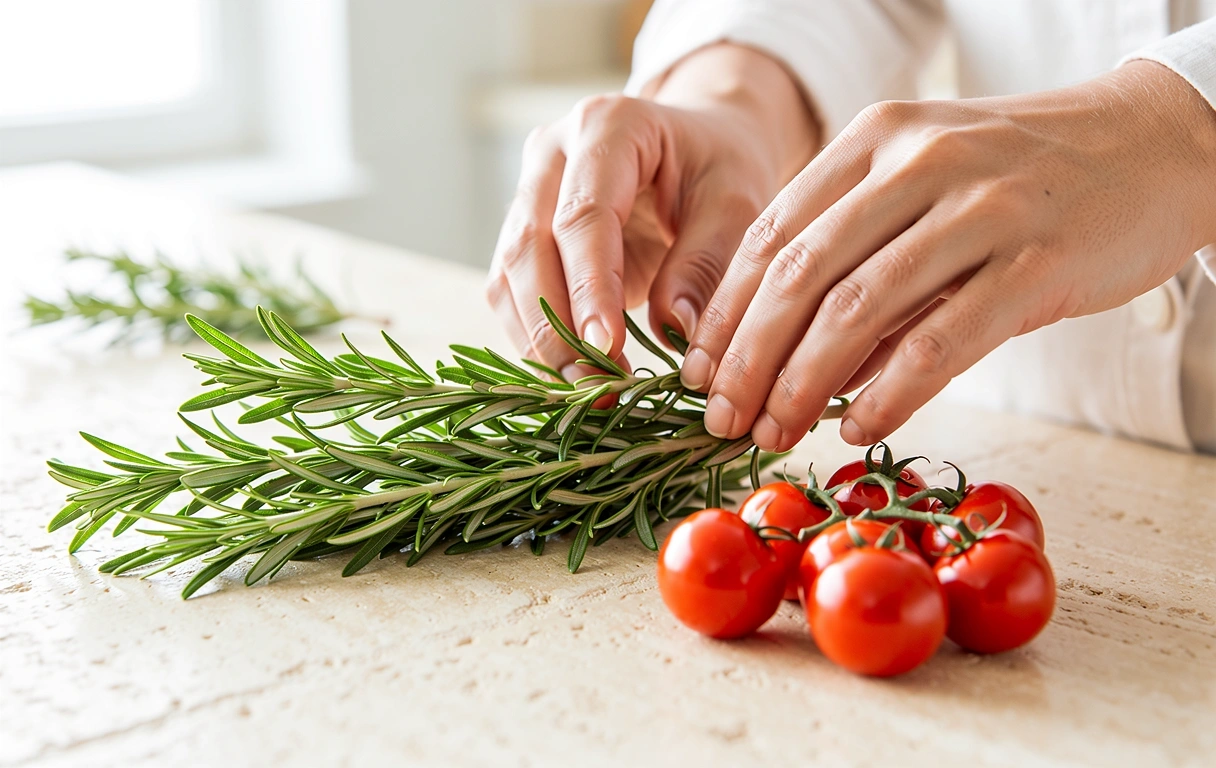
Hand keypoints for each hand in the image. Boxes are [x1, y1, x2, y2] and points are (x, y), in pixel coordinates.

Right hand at [486, 44, 815, 380]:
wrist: (695, 147)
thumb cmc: (718, 168)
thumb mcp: (736, 203)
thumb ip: (706, 261)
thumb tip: (674, 329)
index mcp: (608, 126)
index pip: (583, 215)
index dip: (589, 287)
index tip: (606, 349)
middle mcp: (551, 152)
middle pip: (529, 245)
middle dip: (556, 325)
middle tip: (595, 385)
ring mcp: (526, 190)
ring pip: (509, 274)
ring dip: (539, 340)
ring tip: (586, 390)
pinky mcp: (520, 232)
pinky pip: (510, 292)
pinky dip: (534, 338)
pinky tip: (568, 375)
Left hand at [682, 60, 1215, 449]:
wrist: (1153, 143)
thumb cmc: (1023, 177)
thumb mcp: (925, 183)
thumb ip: (857, 256)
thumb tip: (788, 357)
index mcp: (875, 137)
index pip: (771, 233)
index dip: (726, 311)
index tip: (698, 373)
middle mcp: (918, 161)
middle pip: (800, 274)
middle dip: (749, 358)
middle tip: (722, 419)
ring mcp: (981, 208)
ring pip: (859, 308)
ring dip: (803, 384)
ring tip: (775, 432)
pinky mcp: (1038, 262)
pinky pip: (942, 341)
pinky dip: (889, 394)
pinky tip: (857, 428)